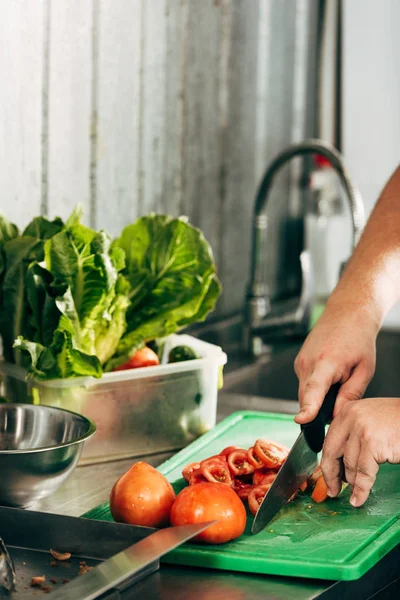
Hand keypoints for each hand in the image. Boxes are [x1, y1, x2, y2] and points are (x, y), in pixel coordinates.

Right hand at [294, 302, 377, 424]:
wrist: (346, 314)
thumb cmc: (358, 339)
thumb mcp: (364, 370)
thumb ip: (350, 395)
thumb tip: (335, 417)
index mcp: (327, 362)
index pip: (314, 389)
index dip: (308, 407)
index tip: (301, 420)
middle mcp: (308, 362)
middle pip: (307, 399)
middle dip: (320, 409)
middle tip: (341, 401)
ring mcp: (300, 362)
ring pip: (305, 393)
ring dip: (318, 397)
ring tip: (338, 380)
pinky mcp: (298, 363)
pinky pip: (305, 384)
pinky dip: (316, 388)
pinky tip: (330, 375)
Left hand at [321, 398, 399, 506]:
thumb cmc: (397, 420)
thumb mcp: (367, 420)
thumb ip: (352, 433)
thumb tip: (340, 460)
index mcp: (347, 411)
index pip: (329, 440)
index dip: (327, 461)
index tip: (327, 475)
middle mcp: (350, 418)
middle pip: (332, 451)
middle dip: (331, 475)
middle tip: (332, 490)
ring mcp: (361, 430)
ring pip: (349, 464)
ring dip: (351, 484)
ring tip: (353, 495)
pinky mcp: (373, 443)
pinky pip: (364, 472)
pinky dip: (361, 489)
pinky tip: (359, 497)